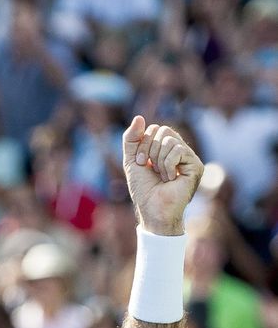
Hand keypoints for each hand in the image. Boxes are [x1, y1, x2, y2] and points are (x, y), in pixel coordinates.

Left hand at [122, 116, 203, 235]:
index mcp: (164, 148)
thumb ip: (131, 139)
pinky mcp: (195, 165)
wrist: (152, 209)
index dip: (143, 144)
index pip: (154, 129)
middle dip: (150, 150)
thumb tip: (139, 117)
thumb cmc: (143, 190)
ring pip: (170, 139)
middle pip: (162, 130)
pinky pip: (178, 150)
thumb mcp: (131, 161)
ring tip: (162, 176)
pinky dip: (168, 164)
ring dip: (158, 160)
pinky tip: (170, 179)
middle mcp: (178, 150)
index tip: (141, 163)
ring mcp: (188, 157)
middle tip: (151, 169)